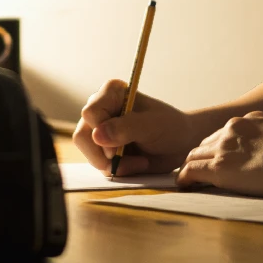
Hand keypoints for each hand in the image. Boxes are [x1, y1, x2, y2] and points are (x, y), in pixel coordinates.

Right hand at [73, 79, 196, 175]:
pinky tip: (136, 164)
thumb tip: (97, 135)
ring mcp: (100, 129)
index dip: (100, 133)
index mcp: (112, 93)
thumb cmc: (169, 127)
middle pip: (82, 136)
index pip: (90, 113)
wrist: (180, 143)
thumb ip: (125, 128)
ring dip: (114, 165)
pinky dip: (118, 170)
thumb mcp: (151, 126)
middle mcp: (102, 109)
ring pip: (89, 153)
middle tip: (131, 161)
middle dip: (104, 156)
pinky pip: (99, 164)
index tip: (118, 148)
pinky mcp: (104, 148)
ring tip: (139, 162)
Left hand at [176, 111, 262, 196]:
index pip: (224, 134)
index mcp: (248, 120)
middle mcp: (232, 128)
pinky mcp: (219, 166)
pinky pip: (191, 170)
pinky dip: (184, 178)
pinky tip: (182, 186)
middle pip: (206, 143)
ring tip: (187, 179)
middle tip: (197, 171)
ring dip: (190, 166)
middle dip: (201, 156)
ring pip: (195, 155)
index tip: (217, 158)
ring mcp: (224, 146)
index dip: (218, 148)